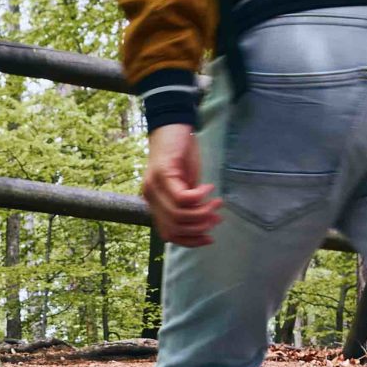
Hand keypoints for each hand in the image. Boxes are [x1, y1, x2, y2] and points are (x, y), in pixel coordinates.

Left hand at [142, 123, 220, 246]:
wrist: (172, 125)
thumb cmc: (180, 155)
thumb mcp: (185, 185)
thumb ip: (188, 204)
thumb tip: (204, 222)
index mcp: (154, 204)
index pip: (168, 234)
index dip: (189, 241)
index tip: (209, 238)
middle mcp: (150, 197)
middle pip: (174, 228)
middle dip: (199, 227)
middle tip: (216, 216)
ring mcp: (154, 186)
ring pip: (179, 215)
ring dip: (202, 213)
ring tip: (216, 202)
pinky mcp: (163, 173)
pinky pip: (183, 198)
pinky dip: (200, 197)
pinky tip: (209, 188)